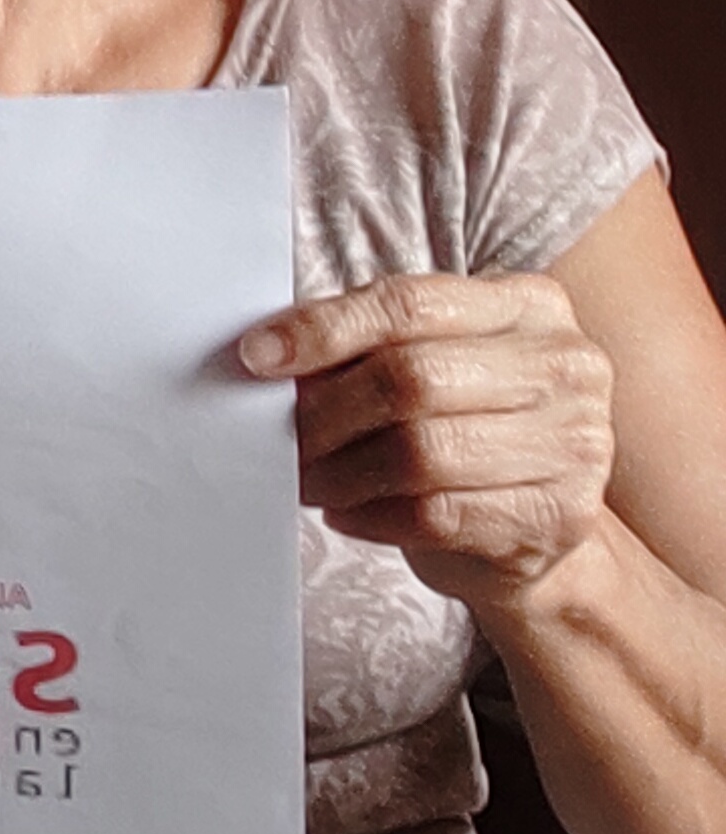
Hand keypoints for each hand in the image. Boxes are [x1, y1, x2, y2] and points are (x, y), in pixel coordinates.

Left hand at [240, 272, 621, 602]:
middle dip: (327, 413)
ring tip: (311, 479)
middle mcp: (567, 365)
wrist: (532, 529)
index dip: (324, 329)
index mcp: (530, 305)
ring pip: (421, 452)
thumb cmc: (464, 430)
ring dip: (340, 472)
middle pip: (412, 378)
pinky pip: (437, 513)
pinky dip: (371, 515)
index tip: (258, 356)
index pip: (410, 303)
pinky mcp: (559, 514)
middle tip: (283, 438)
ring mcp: (575, 442)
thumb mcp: (432, 366)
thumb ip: (368, 347)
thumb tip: (270, 352)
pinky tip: (346, 511)